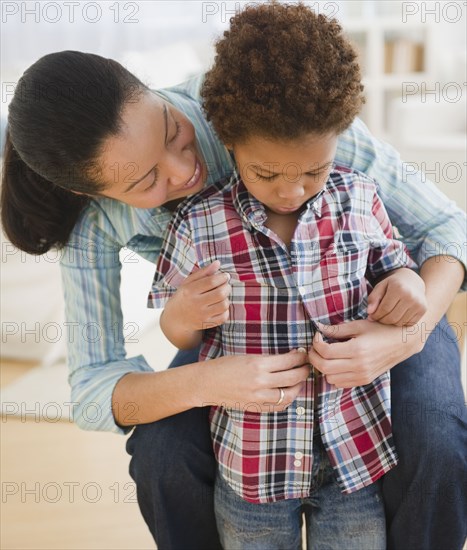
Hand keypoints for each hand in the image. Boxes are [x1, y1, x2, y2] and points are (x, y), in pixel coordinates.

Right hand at [163, 260, 230, 332]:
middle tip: (225, 285)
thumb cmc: (184, 296)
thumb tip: (218, 263)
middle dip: (227, 287)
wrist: (175, 318)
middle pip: (220, 293)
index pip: (211, 281)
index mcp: (190, 290)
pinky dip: (226, 310)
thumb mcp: (189, 282)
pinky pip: (224, 317)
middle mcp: (195, 303)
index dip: (222, 277)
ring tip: (222, 295)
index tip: (225, 276)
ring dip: (226, 298)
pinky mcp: (206, 324)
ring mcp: (202, 315)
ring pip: (224, 305)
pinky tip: (220, 305)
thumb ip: (203, 272)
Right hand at [198, 350, 310, 412]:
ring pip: (289, 394)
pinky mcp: (256, 407)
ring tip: (300, 380)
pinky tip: (289, 392)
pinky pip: (279, 406)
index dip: (300, 356)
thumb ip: (267, 360)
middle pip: (293, 377)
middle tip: (308, 365)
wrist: (207, 383)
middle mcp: (260, 381)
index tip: (304, 353)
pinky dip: (288, 399)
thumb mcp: (247, 357)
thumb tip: (288, 358)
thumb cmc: (224, 366)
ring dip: (299, 386)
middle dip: (304, 370)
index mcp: (258, 364)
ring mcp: (259, 397)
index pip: (289, 361)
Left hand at [308, 319, 423, 387]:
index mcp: (357, 350)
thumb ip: (337, 329)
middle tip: (315, 347)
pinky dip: (333, 375)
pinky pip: (340, 384)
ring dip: (323, 367)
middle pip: (324, 367)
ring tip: (326, 355)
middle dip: (314, 357)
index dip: (316, 343)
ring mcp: (362, 376)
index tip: (318, 335)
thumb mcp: (359, 325)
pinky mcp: (364, 381)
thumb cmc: (380, 330)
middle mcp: (359, 366)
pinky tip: (336, 363)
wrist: (402, 342)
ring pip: (330, 378)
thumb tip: (319, 328)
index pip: (326, 352)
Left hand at [367, 268, 426, 325]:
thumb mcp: (381, 286)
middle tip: (377, 318)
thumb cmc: (393, 285)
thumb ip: (373, 298)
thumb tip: (370, 312)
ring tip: (386, 316)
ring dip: (390, 323)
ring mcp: (418, 304)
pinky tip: (396, 316)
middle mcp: (410, 296)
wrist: (412, 281)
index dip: (375, 315)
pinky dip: (400, 322)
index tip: (371, 317)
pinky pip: (408, 323)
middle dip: (382, 320)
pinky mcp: (423, 310)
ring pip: (399, 322)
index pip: (384, 309)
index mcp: (398, 288)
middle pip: (392, 317)